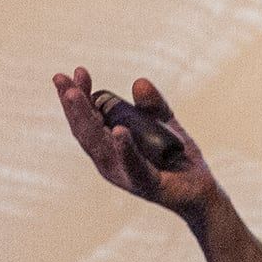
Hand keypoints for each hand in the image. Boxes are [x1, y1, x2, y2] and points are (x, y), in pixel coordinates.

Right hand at [53, 66, 215, 216]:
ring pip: (99, 146)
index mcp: (108, 146)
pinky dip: (125, 148)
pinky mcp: (146, 184)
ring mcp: (124, 174)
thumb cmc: (175, 157)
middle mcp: (109, 161)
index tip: (75, 71)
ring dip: (86, 119)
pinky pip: (134, 165)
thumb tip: (139, 82)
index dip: (78, 97)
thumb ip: (152, 104)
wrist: (200, 190)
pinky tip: (118, 131)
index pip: (86, 120)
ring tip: (75, 95)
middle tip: (62, 79)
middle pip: (84, 131)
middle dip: (72, 104)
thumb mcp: (163, 122)